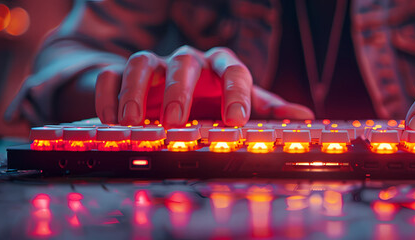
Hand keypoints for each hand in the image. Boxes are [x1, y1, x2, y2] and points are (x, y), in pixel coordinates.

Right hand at [94, 46, 312, 127]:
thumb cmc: (211, 101)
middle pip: (184, 63)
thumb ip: (268, 111)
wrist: (168, 96)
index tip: (236, 120)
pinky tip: (110, 119)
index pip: (233, 69)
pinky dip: (107, 95)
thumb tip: (306, 117)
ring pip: (141, 63)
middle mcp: (187, 61)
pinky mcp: (120, 73)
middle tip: (177, 121)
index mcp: (220, 67)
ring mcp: (153, 65)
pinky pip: (109, 74)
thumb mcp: (241, 105)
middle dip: (180, 90)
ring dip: (136, 91)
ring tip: (133, 122)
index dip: (236, 92)